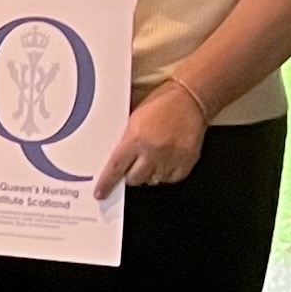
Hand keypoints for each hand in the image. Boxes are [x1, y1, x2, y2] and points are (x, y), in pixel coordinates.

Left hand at [94, 77, 208, 199]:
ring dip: (148, 175)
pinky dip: (166, 175)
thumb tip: (115, 160)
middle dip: (130, 175)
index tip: (100, 193)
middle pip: (134, 179)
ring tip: (152, 158)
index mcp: (136, 138)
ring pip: (152, 181)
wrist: (190, 98)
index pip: (116, 167)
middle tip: (133, 165)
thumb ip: (125, 140)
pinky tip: (165, 161)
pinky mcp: (187, 162)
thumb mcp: (134, 119)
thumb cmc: (162, 103)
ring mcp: (171, 158)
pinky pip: (171, 180)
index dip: (107, 183)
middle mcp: (153, 151)